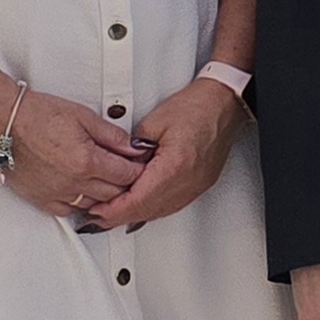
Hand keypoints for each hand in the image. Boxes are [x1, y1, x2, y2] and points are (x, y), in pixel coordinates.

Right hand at [0, 88, 149, 217]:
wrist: (3, 122)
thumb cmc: (37, 115)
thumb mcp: (84, 117)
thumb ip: (113, 136)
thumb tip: (133, 148)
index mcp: (87, 161)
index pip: (127, 175)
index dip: (138, 169)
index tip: (140, 163)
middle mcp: (73, 182)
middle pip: (114, 193)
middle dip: (126, 183)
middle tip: (127, 172)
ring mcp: (56, 193)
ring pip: (95, 205)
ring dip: (105, 196)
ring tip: (107, 181)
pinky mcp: (41, 199)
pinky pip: (69, 211)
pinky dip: (81, 205)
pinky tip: (85, 193)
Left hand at [88, 80, 243, 228]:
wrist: (224, 103)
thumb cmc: (197, 106)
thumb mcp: (153, 122)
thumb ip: (132, 149)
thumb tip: (119, 165)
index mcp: (175, 166)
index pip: (138, 200)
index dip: (113, 210)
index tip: (96, 211)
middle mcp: (188, 181)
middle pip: (148, 211)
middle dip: (119, 217)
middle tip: (97, 217)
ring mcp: (197, 185)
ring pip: (161, 212)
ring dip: (136, 215)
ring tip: (114, 214)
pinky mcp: (200, 183)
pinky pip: (173, 205)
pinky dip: (153, 209)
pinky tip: (141, 208)